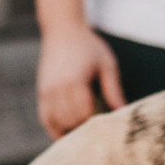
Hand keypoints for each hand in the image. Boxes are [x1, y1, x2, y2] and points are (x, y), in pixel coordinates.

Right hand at [36, 24, 124, 138]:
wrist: (63, 30)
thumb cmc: (88, 46)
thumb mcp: (106, 64)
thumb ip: (113, 90)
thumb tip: (123, 112)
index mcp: (75, 81)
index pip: (84, 113)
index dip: (96, 123)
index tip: (108, 127)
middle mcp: (57, 88)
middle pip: (70, 120)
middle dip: (84, 129)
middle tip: (99, 133)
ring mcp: (46, 91)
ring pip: (56, 122)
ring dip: (69, 131)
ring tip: (85, 134)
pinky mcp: (41, 92)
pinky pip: (45, 118)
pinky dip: (55, 129)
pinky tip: (67, 134)